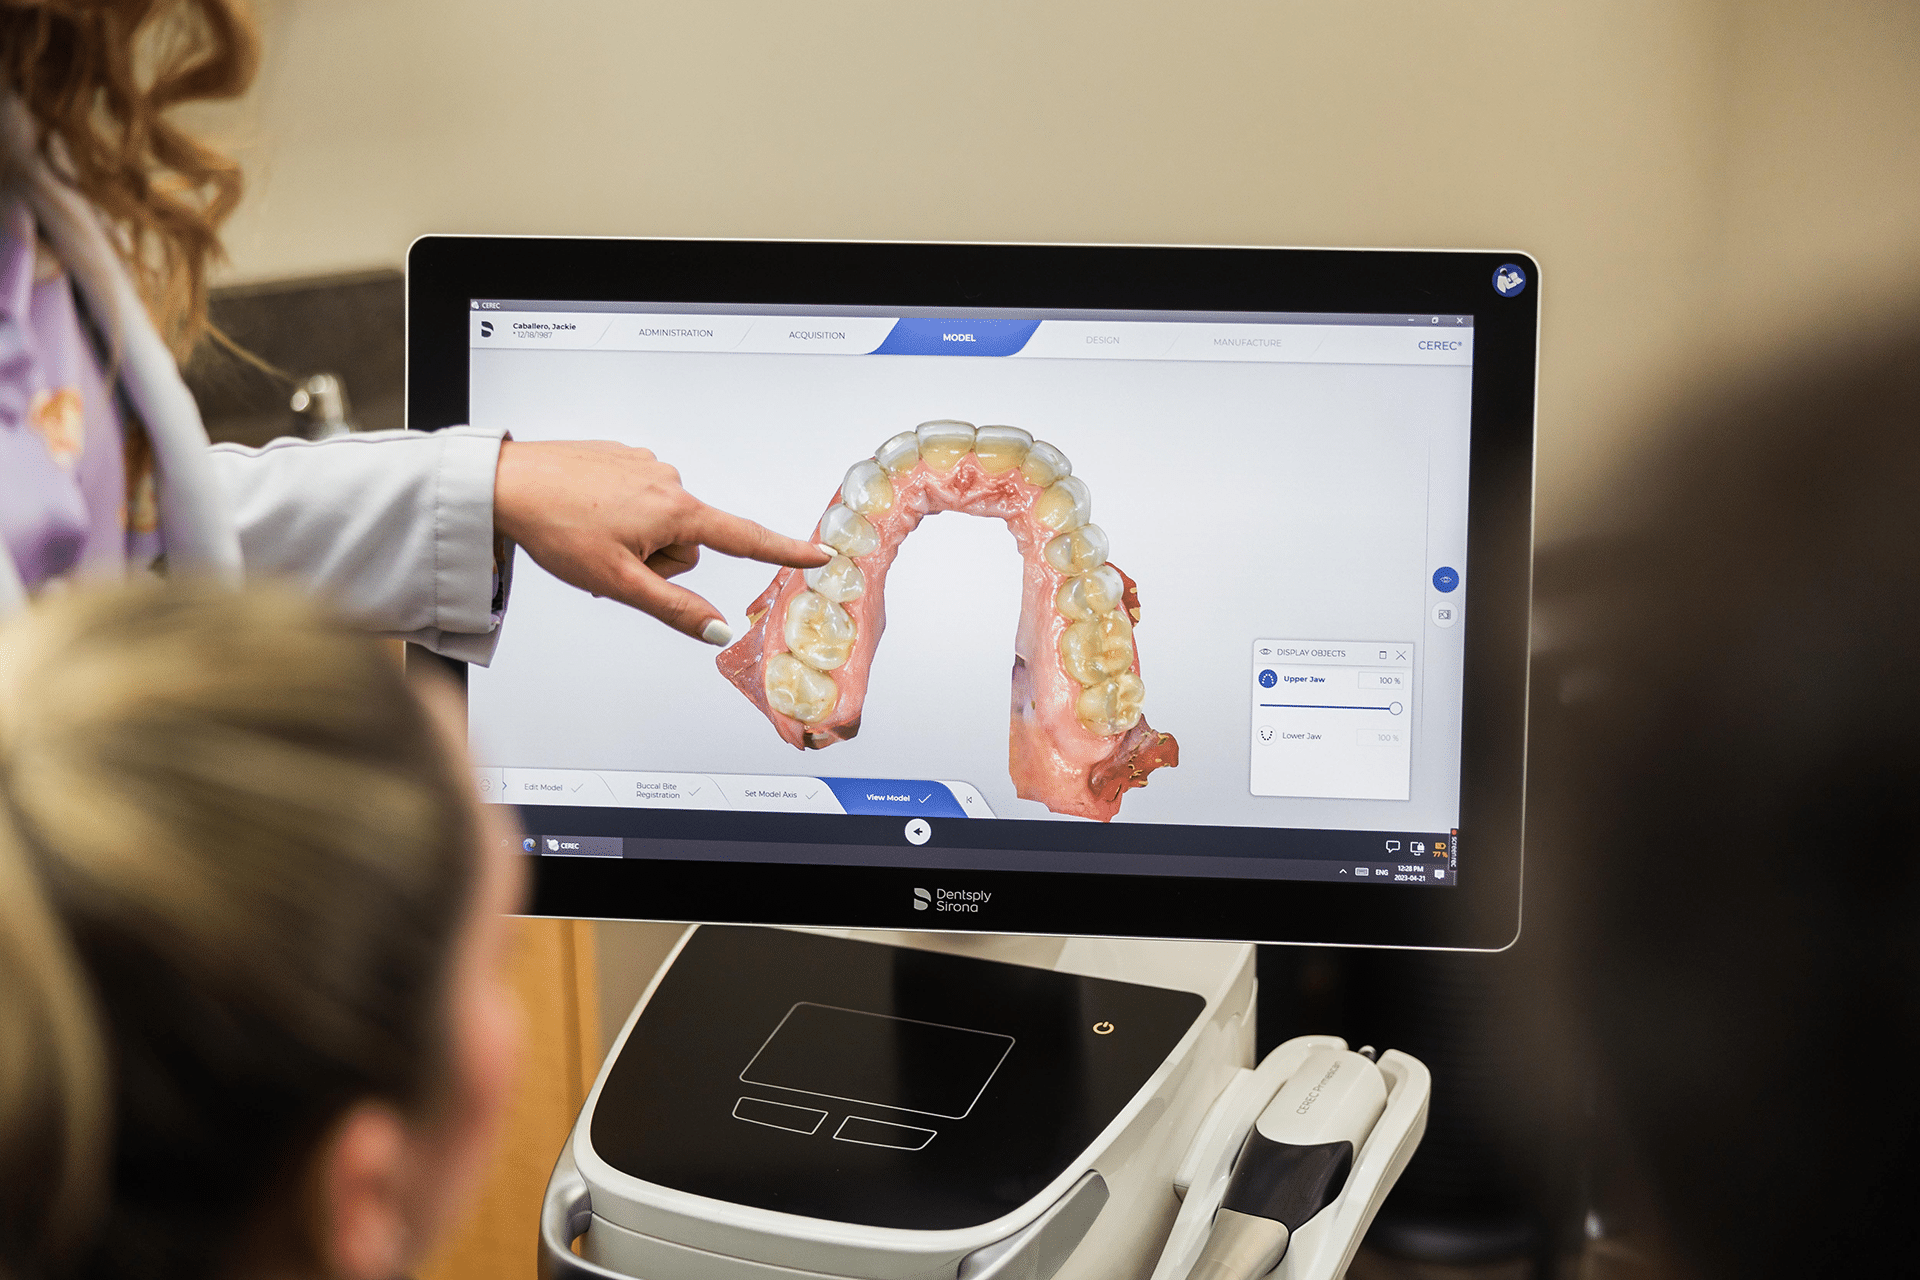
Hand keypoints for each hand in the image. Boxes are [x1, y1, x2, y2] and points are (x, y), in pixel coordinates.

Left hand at [492, 440, 828, 643]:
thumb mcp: (618, 582)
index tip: (820, 553)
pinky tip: (587, 515)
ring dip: (635, 539)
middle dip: (657, 560)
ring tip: (592, 537)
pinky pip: (638, 498)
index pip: (743, 538)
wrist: (506, 484)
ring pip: (660, 522)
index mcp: (674, 510)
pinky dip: (619, 515)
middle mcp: (668, 480)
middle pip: (687, 542)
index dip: (784, 550)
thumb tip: (718, 628)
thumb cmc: (555, 528)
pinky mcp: (622, 457)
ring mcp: (644, 465)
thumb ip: (674, 607)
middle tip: (613, 563)